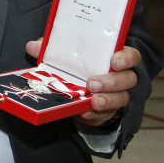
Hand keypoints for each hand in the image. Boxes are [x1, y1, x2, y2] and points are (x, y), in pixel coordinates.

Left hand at [25, 38, 140, 126]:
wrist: (74, 89)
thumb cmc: (74, 66)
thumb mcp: (62, 54)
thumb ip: (50, 49)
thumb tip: (33, 47)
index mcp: (112, 58)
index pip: (130, 56)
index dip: (126, 58)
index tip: (114, 61)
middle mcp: (119, 77)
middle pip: (128, 79)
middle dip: (112, 82)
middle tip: (92, 83)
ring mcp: (115, 95)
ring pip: (121, 99)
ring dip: (106, 100)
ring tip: (92, 100)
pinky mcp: (106, 112)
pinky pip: (104, 115)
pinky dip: (93, 114)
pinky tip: (83, 111)